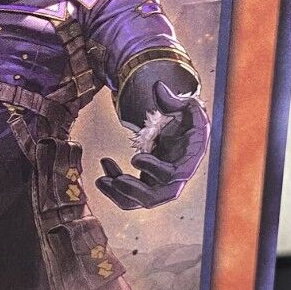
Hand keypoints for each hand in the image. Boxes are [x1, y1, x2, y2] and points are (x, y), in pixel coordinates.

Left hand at [96, 88, 208, 210]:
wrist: (186, 137)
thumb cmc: (189, 123)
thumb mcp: (188, 108)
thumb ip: (175, 100)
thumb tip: (159, 87)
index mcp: (187, 163)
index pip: (173, 175)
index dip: (154, 169)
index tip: (136, 157)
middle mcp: (174, 181)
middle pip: (155, 197)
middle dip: (134, 192)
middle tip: (116, 180)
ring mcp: (159, 186)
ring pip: (138, 202)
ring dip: (117, 194)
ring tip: (101, 181)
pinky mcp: (146, 186)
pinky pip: (129, 194)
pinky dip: (115, 185)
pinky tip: (106, 166)